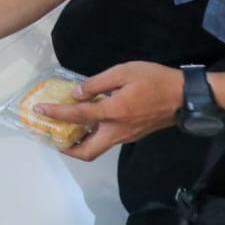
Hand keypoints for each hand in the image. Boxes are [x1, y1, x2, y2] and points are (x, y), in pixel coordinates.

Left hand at [33, 61, 183, 161]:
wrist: (185, 96)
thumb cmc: (155, 80)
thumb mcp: (124, 72)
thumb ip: (98, 83)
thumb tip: (77, 93)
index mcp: (113, 112)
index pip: (78, 116)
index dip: (55, 114)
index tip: (39, 110)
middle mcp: (117, 131)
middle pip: (86, 152)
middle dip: (66, 148)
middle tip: (52, 136)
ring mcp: (126, 136)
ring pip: (97, 148)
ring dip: (78, 144)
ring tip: (65, 130)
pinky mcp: (132, 135)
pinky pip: (107, 141)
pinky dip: (93, 136)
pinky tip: (88, 122)